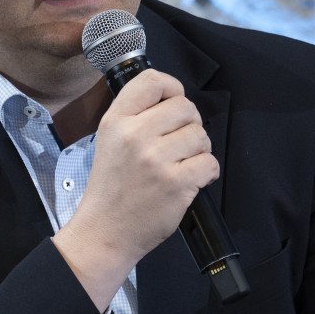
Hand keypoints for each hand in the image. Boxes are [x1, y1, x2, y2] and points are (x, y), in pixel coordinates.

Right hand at [54, 69, 218, 309]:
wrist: (105, 232)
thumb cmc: (111, 189)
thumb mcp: (109, 141)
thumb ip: (136, 116)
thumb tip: (173, 99)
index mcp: (116, 121)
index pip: (152, 81)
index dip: (172, 88)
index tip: (174, 103)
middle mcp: (135, 135)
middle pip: (185, 107)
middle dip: (190, 124)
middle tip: (179, 144)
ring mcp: (156, 160)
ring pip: (200, 135)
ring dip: (199, 150)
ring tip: (182, 164)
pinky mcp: (176, 183)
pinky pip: (209, 163)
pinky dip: (207, 172)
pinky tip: (191, 179)